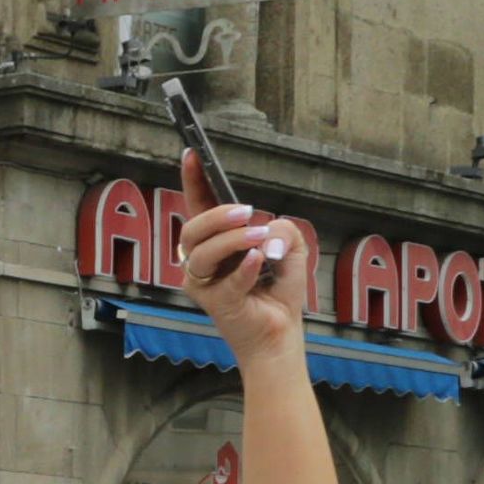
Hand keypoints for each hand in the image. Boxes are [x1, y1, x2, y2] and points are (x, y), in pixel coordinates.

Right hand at [172, 167, 318, 342]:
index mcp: (216, 240)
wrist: (281, 330)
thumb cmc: (278, 288)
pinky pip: (225, 282)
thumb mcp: (292, 248)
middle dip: (217, 216)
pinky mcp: (214, 304)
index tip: (193, 153)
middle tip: (248, 213)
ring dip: (232, 241)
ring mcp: (203, 283)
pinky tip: (260, 261)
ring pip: (202, 254)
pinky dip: (244, 269)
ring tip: (260, 239)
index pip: (199, 205)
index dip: (193, 180)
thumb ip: (283, 230)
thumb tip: (264, 237)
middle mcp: (201, 260)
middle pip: (191, 229)